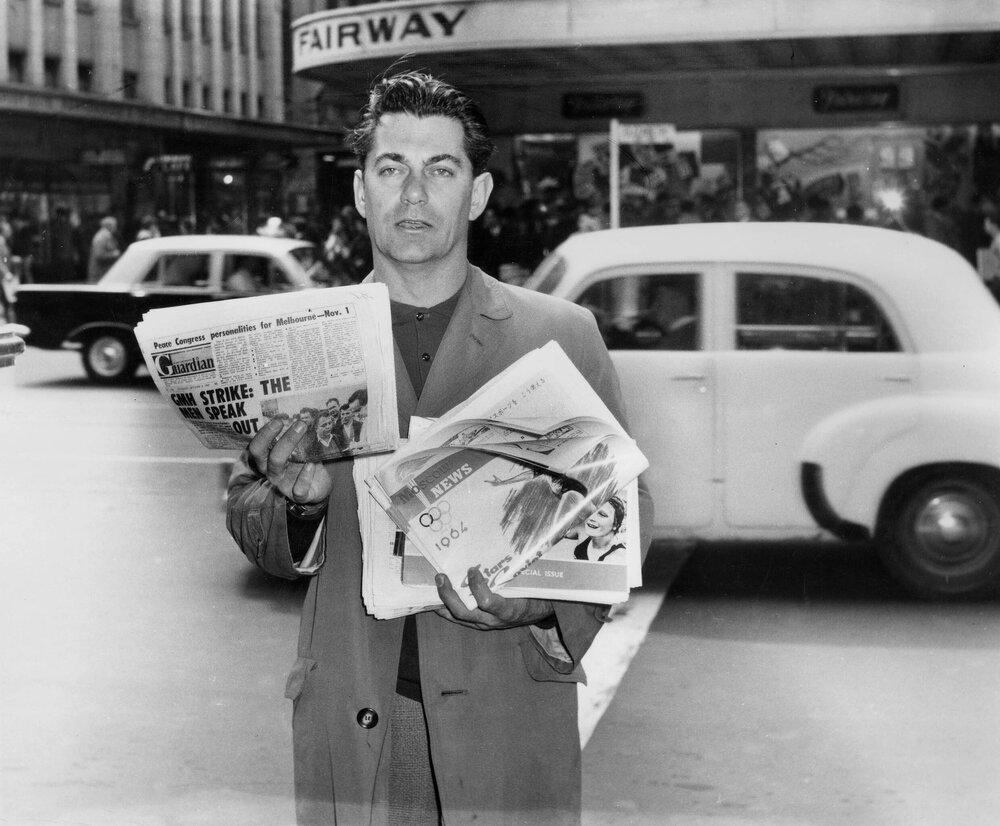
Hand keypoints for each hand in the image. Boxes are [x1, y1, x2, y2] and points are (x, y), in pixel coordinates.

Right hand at [247, 417, 332, 505]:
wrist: (320, 485)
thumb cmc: (307, 462)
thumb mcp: (301, 448)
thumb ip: (298, 436)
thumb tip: (303, 411)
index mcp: (269, 459)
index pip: (256, 447)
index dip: (263, 433)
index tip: (278, 418)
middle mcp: (271, 471)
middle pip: (261, 454)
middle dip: (270, 435)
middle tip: (290, 420)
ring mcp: (283, 484)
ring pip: (276, 465)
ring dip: (288, 445)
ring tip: (302, 429)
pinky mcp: (298, 496)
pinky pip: (297, 489)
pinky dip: (304, 477)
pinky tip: (311, 465)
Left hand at [434, 568, 554, 630]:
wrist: (536, 613)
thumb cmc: (533, 594)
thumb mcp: (528, 584)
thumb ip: (515, 571)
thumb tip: (504, 547)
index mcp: (508, 609)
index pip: (488, 602)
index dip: (477, 587)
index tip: (472, 569)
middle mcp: (493, 619)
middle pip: (465, 612)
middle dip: (449, 595)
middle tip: (442, 576)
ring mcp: (484, 623)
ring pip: (458, 616)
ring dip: (444, 600)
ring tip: (438, 582)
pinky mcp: (478, 624)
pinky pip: (458, 618)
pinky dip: (445, 608)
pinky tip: (436, 597)